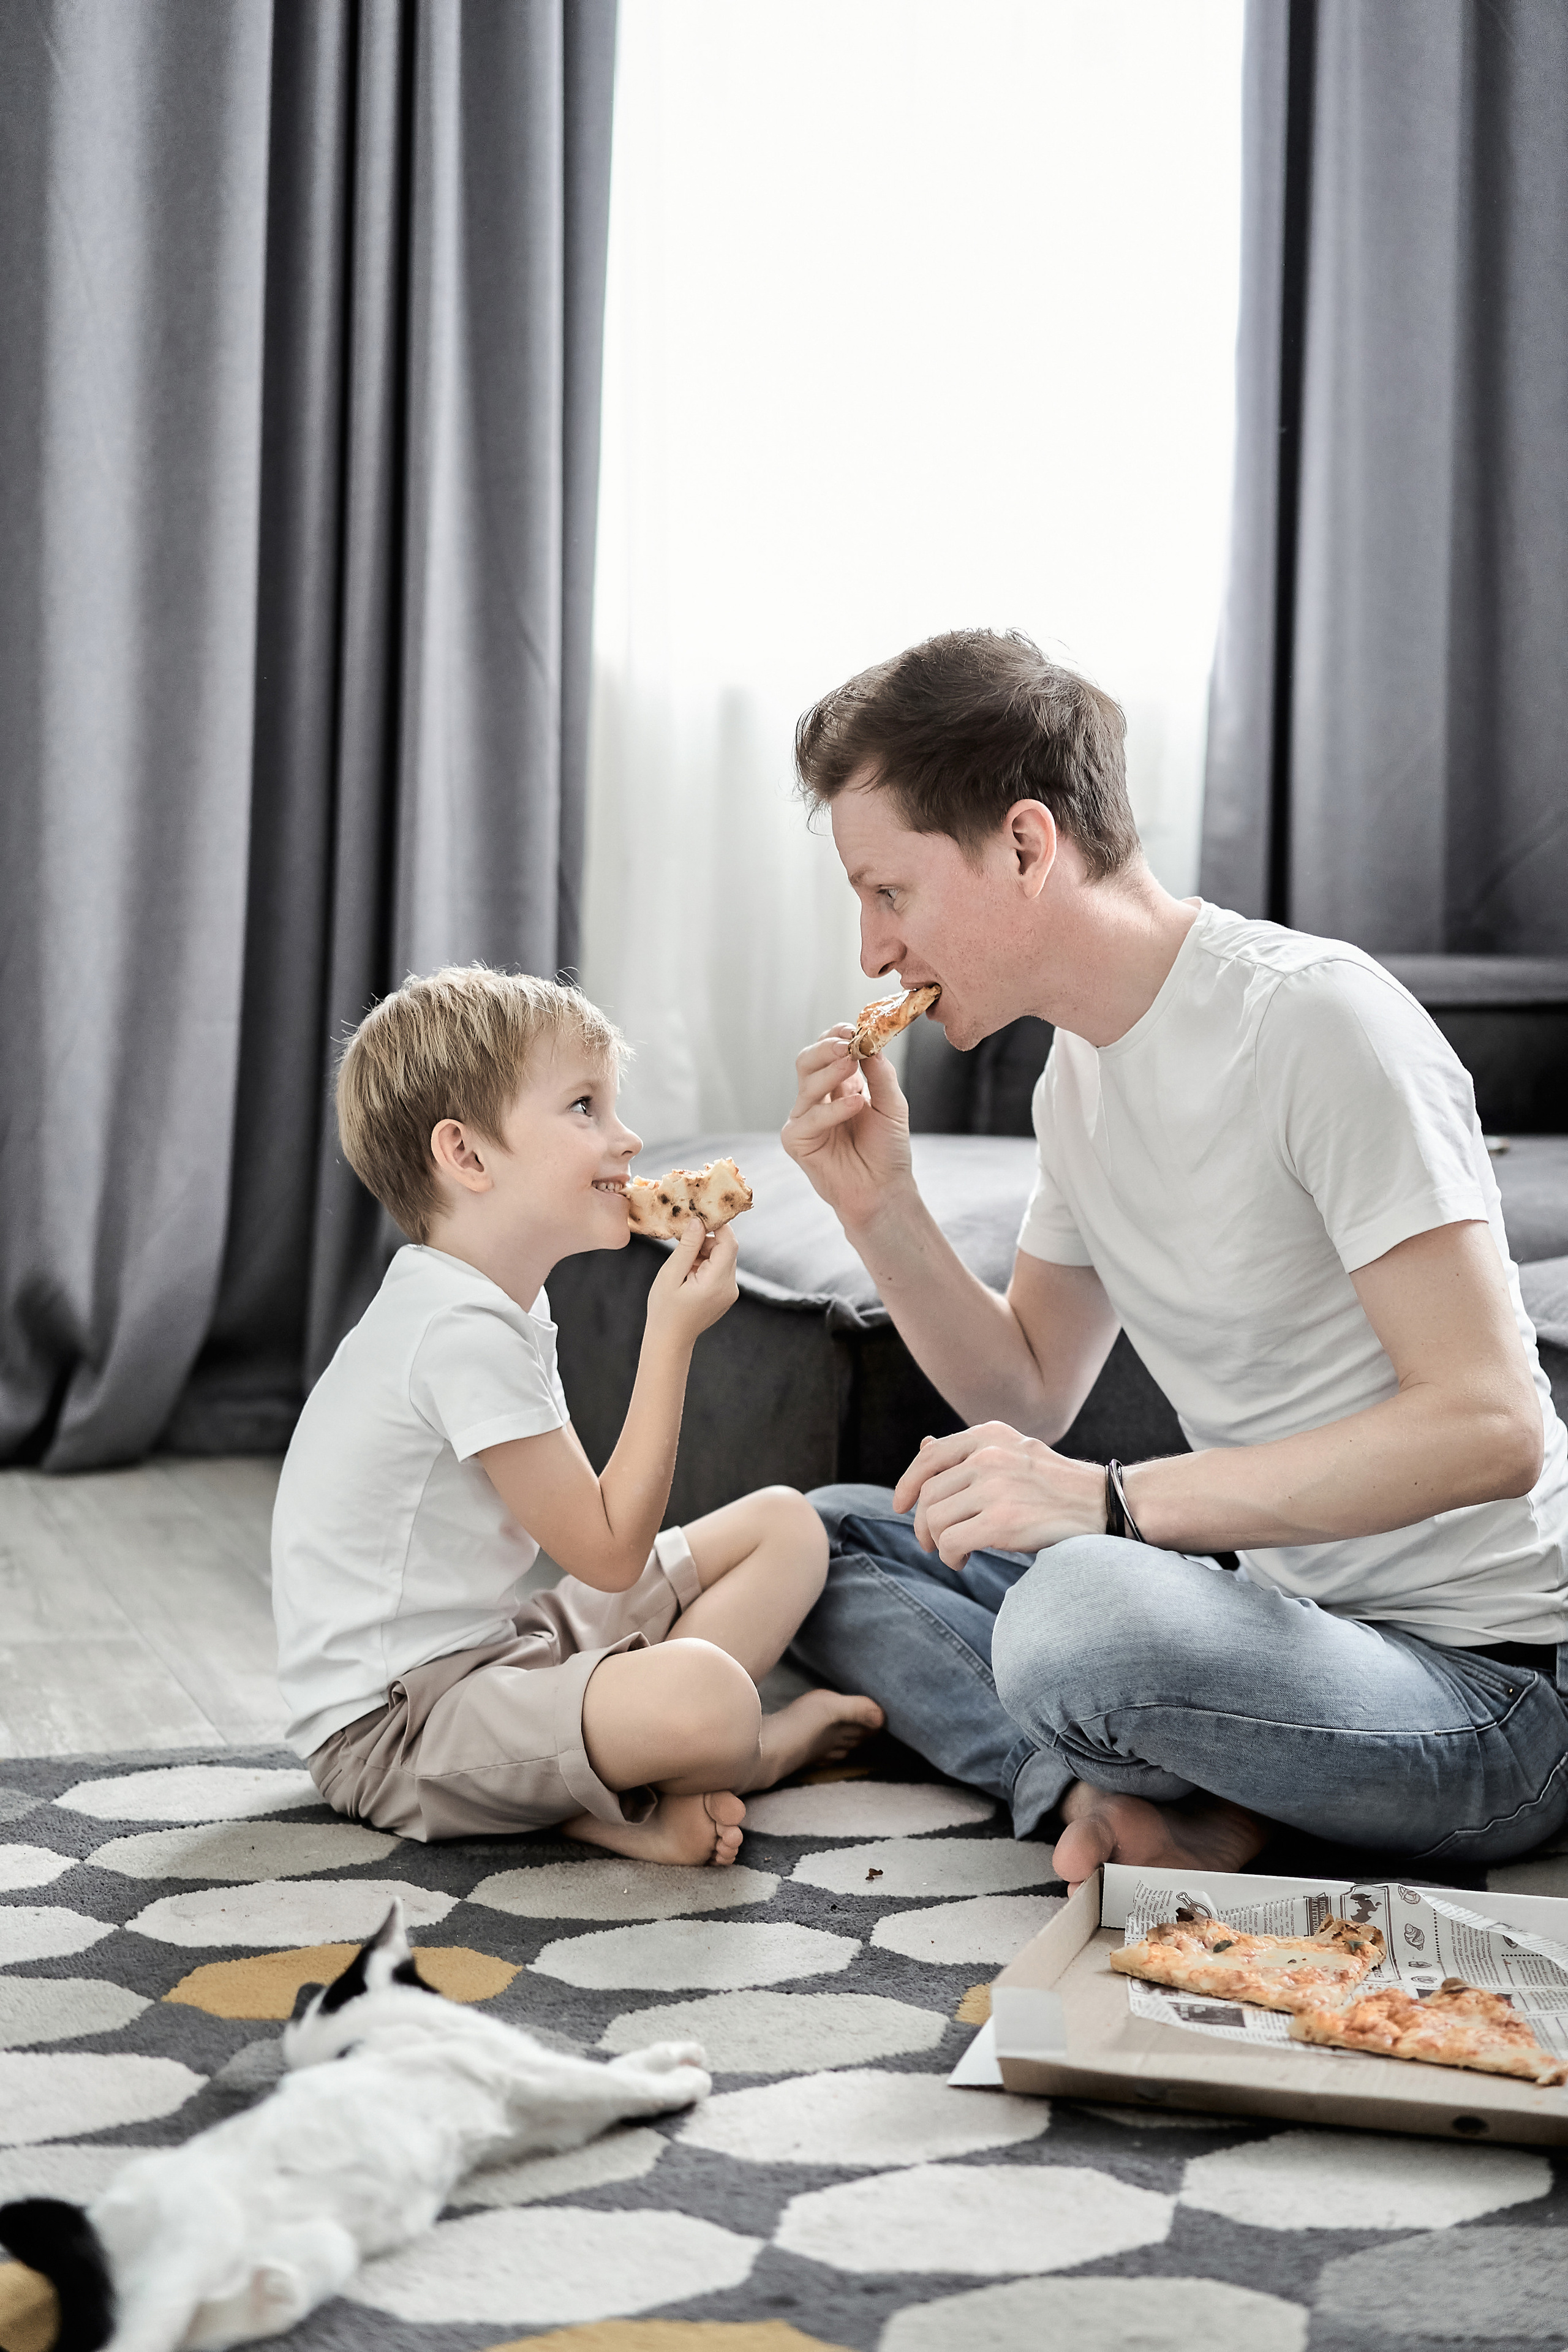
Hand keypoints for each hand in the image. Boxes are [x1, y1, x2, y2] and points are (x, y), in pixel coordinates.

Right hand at [644, 1217, 739, 1346]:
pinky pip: (720, 1270)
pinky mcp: (726, 1295)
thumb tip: (698, 1221)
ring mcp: (730, 1292)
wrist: (669, 1340)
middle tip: (682, 1241)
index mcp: (717, 1282)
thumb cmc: (665, 1310)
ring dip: (704, 1253)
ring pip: (723, 1258)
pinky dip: (706, 1264)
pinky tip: (688, 1272)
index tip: (699, 1217)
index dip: (718, 1225)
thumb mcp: (671, 1275)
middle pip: (726, 1249)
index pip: (729, 1243)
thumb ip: (687, 1247)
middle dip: (706, 1240)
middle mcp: (729, 1287)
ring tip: (682, 1263)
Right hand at [781, 1025, 914, 1233]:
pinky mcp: (797, 1141)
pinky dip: (832, 1110)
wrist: (884, 1190)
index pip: (828, 1051)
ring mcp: (804, 1118)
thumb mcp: (893, 1105)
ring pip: (806, 1083)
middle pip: (808, 1060)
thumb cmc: (888, 1150)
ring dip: (830, 1071)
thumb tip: (870, 1043)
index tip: (854, 1027)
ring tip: (852, 1065)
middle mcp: (818, 1098)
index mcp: (839, 1085)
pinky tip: (855, 1105)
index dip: (837, 1036)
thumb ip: (880, 1075)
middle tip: (847, 1042)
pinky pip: (809, 1118)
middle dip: (826, 1048)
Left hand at [892, 1423, 1105, 1568]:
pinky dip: (950, 1556)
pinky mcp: (1001, 1521)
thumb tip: (925, 1445)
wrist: (1103, 1504)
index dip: (907, 1483)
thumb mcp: (1014, 1452)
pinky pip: (951, 1542)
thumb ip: (970, 1452)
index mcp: (990, 1435)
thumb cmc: (1056, 1484)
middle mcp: (989, 1455)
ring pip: (935, 1518)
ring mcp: (995, 1487)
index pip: (930, 1456)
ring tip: (954, 1552)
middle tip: (930, 1542)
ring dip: (937, 1542)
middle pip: (929, 1493)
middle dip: (922, 1523)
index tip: (899, 1505)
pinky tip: (963, 1560)